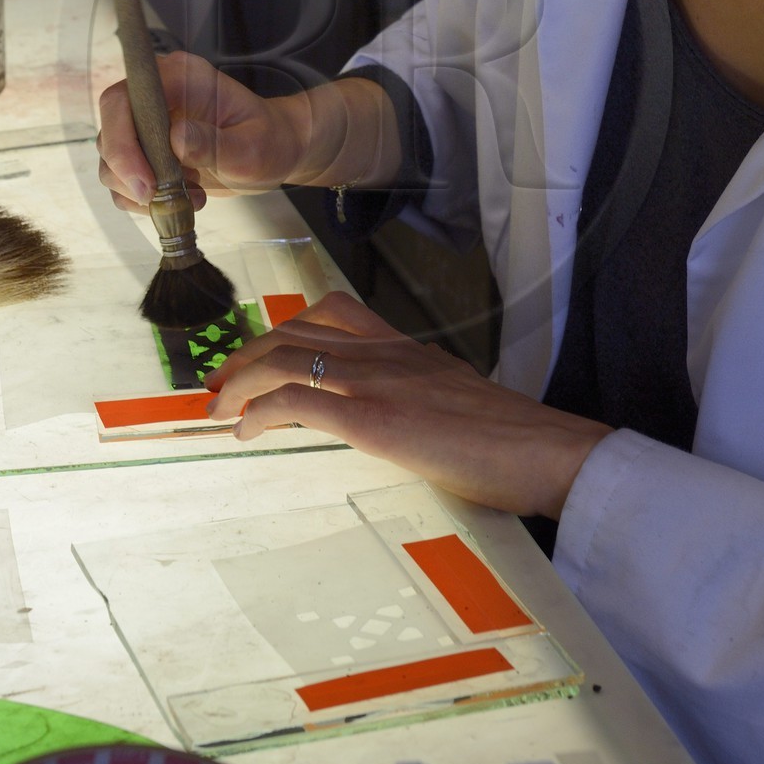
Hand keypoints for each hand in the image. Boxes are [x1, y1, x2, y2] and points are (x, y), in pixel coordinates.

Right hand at [97, 52, 302, 211]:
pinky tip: (183, 200)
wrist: (275, 151)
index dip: (122, 141)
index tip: (147, 181)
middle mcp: (157, 97)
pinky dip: (144, 201)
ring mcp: (149, 125)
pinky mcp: (147, 152)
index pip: (125, 99)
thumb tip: (176, 140)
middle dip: (126, 171)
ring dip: (139, 191)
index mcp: (180, 78)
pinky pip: (123, 181)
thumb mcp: (252, 148)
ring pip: (111, 160)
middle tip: (157, 198)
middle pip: (110, 129)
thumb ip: (214, 144)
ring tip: (188, 198)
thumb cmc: (269, 141)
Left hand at [205, 291, 610, 518]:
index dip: (284, 329)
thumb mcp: (460, 401)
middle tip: (219, 383)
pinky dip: (258, 413)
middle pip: (297, 330)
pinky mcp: (374, 418)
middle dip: (248, 355)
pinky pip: (297, 401)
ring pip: (286, 358)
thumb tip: (406, 419)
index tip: (257, 356)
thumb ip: (425, 398)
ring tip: (216, 410)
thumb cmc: (515, 440)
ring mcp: (378, 381)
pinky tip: (244, 433)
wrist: (547, 450)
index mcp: (408, 348)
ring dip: (239, 384)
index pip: (334, 313)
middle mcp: (387, 353)